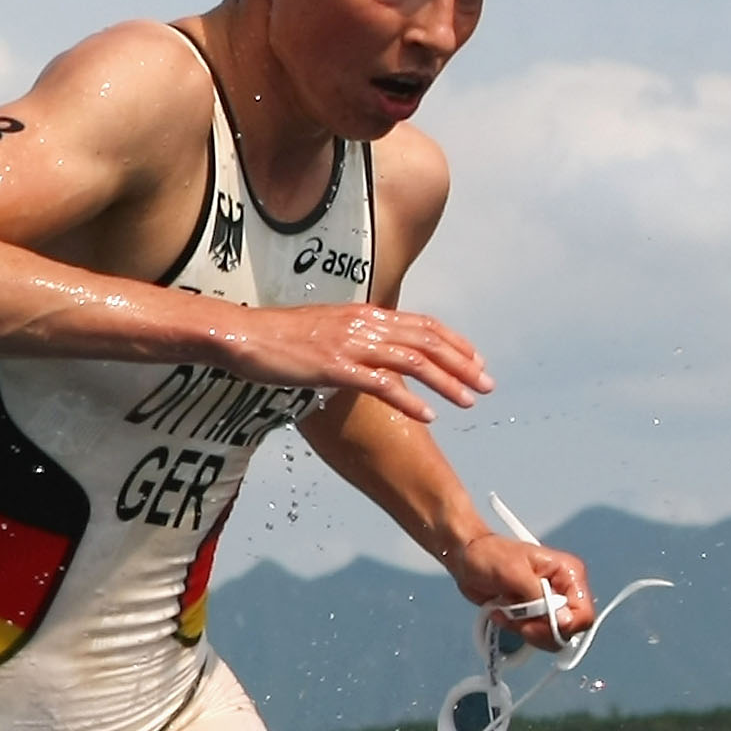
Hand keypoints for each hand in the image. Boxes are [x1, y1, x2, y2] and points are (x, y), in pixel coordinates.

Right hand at [213, 303, 489, 423]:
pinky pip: (382, 384)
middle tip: (487, 384)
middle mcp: (365, 325)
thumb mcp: (323, 329)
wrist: (242, 334)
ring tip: (470, 401)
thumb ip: (351, 337)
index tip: (475, 361)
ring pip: (414, 361)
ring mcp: (351, 345)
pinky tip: (429, 415)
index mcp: (364, 314)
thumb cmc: (275, 336)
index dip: (455, 342)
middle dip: (463, 364)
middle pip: (428, 341)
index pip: (423, 324)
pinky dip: (410, 400)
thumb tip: (368, 353)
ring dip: (447, 382)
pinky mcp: (335, 367)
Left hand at [445, 530, 595, 648]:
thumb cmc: (490, 556)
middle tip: (516, 618)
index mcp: (569, 575)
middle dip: (539, 629)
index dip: (563, 627)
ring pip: (549, 636)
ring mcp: (548, 605)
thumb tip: (563, 621)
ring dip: (523, 629)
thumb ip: (539, 598)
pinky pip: (531, 635)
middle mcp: (564, 591)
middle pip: (567, 630)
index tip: (535, 625)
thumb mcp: (515, 574)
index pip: (583, 614)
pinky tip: (501, 614)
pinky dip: (514, 629)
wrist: (467, 558)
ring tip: (505, 611)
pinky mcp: (532, 614)